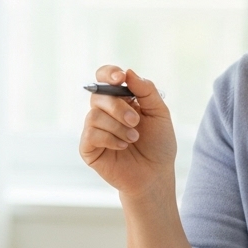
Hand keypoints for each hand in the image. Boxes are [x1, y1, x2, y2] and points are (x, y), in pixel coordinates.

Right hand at [78, 66, 176, 199]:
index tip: (120, 77)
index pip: (105, 77)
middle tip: (136, 122)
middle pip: (99, 95)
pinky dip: (110, 139)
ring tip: (133, 139)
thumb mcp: (159, 113)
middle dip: (119, 108)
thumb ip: (146, 90)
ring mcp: (94, 129)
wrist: (155, 174)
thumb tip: (128, 73)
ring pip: (94, 115)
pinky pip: (91, 134)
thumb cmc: (158, 144)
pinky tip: (122, 147)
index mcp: (120, 99)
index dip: (108, 73)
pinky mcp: (88, 147)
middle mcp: (104, 111)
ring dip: (117, 127)